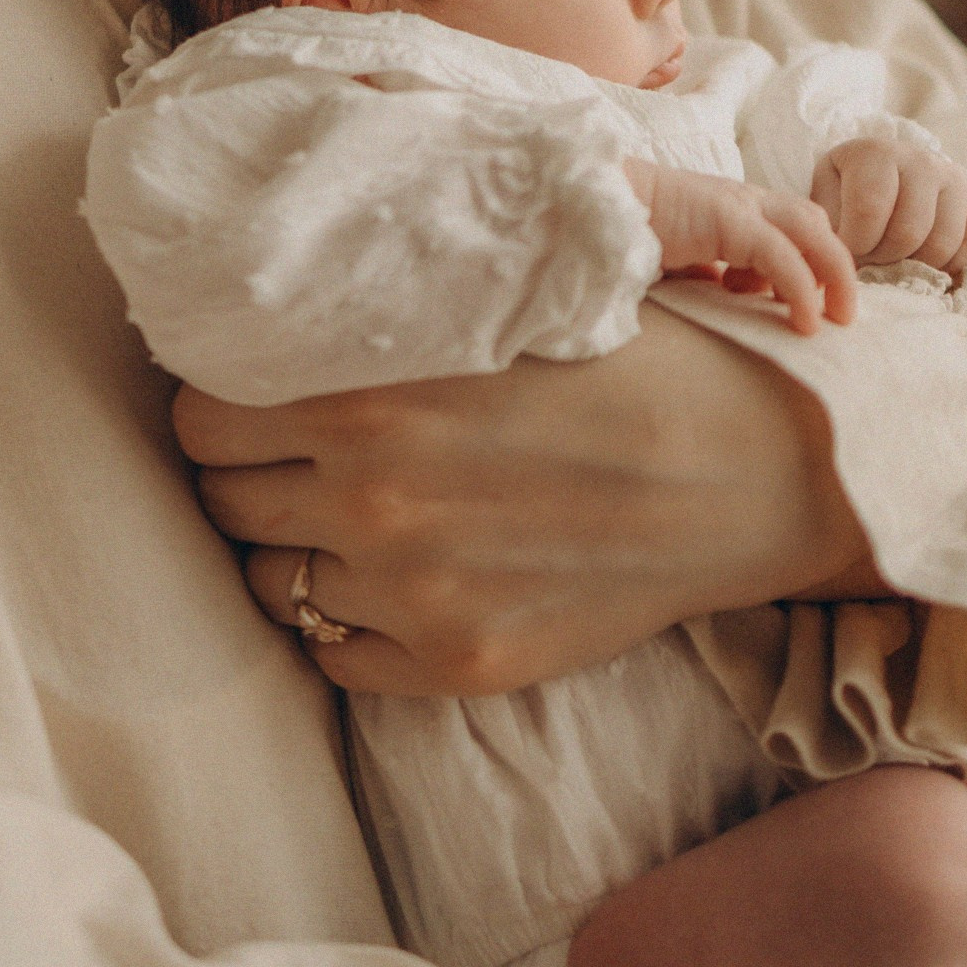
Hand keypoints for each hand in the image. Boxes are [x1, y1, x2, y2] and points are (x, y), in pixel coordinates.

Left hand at [175, 310, 885, 696]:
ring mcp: (413, 594)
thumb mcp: (507, 301)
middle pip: (222, 498)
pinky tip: (408, 574)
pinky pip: (330, 654)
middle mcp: (375, 500)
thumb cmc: (639, 362)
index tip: (261, 393)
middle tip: (307, 452)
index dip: (226, 400)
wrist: (764, 470)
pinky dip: (350, 619)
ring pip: (271, 580)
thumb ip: (388, 315)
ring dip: (300, 545)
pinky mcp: (456, 665)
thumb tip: (275, 313)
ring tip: (365, 512)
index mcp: (375, 394)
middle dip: (254, 471)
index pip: (201, 415)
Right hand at [626, 162, 856, 333]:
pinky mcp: (730, 220)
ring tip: (835, 318)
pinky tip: (803, 320)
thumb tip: (719, 290)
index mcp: (737, 207)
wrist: (597, 204)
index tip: (801, 306)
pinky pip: (781, 256)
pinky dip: (800, 289)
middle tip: (841, 314)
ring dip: (834, 276)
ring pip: (813, 232)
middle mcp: (747, 200)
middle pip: (815, 224)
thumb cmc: (630, 230)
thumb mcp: (680, 255)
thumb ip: (705, 268)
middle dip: (836, 269)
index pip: (796, 226)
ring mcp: (741, 205)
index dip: (812, 263)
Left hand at [812, 138, 966, 271]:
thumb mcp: (825, 197)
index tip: (848, 249)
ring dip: (915, 264)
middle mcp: (922, 159)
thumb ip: (826, 223)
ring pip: (942, 245)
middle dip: (884, 258)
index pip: (869, 211)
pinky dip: (950, 264)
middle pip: (908, 233)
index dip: (856, 245)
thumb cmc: (848, 191)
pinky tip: (926, 256)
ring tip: (896, 256)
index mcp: (877, 152)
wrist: (887, 176)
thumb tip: (840, 256)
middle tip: (873, 256)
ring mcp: (956, 177)